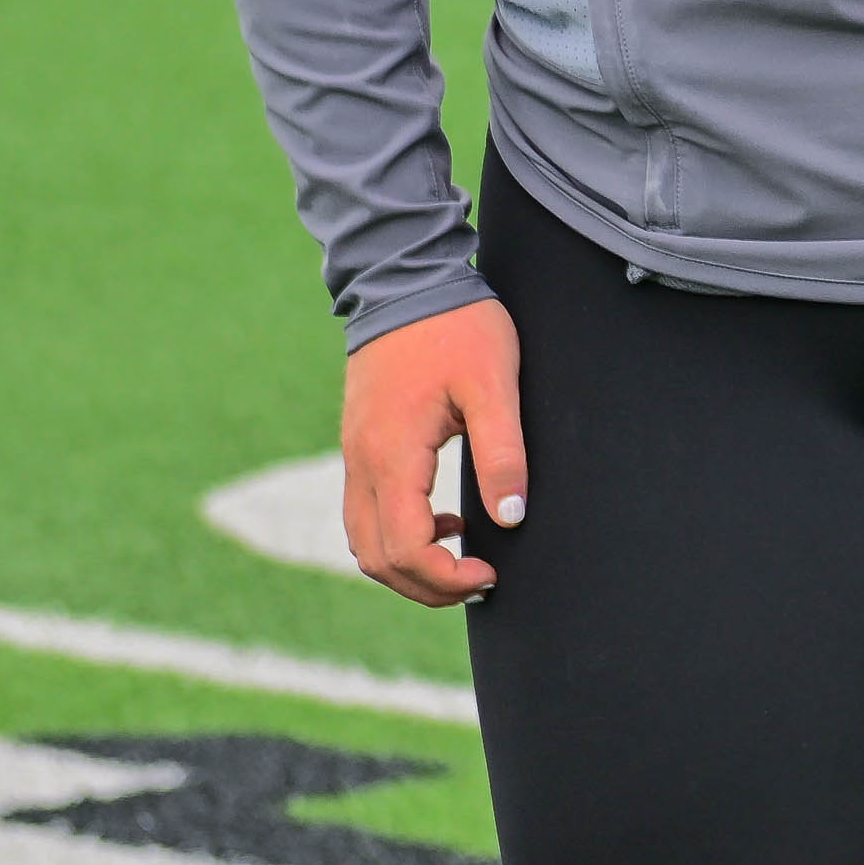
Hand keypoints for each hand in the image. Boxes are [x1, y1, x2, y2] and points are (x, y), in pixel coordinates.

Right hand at [342, 296, 526, 604]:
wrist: (407, 278)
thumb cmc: (457, 326)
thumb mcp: (495, 385)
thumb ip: (503, 453)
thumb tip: (510, 519)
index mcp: (391, 454)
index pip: (404, 548)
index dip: (445, 577)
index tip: (490, 574)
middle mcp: (360, 462)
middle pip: (375, 558)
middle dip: (427, 585)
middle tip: (482, 581)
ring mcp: (354, 454)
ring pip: (364, 540)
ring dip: (409, 566)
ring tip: (465, 562)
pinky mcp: (360, 445)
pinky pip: (366, 512)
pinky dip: (399, 535)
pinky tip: (447, 521)